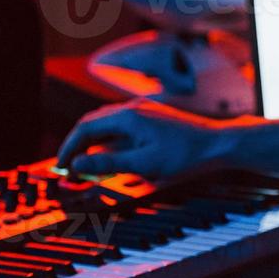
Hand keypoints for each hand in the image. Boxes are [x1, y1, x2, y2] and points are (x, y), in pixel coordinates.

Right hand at [56, 99, 225, 178]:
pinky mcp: (151, 118)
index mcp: (128, 116)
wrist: (218, 143)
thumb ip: (108, 164)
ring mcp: (143, 111)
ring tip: (86, 166)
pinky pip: (122, 127)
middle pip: (93, 123)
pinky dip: (110, 142)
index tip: (61, 167)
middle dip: (78, 145)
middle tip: (69, 169)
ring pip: (107, 125)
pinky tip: (111, 157)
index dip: (69, 148)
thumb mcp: (144, 164)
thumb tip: (78, 165)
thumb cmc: (185, 154)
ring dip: (94, 144)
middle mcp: (133, 109)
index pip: (85, 128)